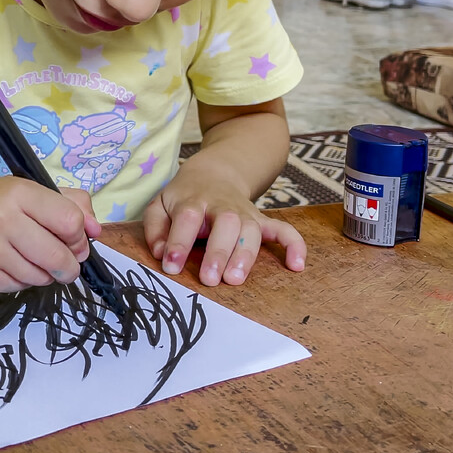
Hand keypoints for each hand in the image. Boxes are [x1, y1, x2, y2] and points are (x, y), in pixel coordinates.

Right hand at [0, 177, 100, 293]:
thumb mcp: (26, 189)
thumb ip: (68, 204)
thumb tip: (96, 230)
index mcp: (19, 193)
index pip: (70, 221)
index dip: (79, 235)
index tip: (74, 238)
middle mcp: (4, 222)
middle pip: (61, 257)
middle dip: (70, 264)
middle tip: (65, 260)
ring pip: (43, 278)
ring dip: (47, 273)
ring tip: (33, 257)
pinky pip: (21, 288)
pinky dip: (24, 280)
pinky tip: (11, 263)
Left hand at [143, 175, 305, 285]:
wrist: (214, 173)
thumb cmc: (184, 197)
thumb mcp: (161, 204)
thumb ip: (155, 228)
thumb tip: (160, 253)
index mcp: (193, 200)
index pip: (187, 217)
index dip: (178, 242)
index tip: (171, 267)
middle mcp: (222, 206)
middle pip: (226, 222)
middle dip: (218, 251)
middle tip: (209, 279)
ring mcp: (244, 213)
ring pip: (251, 229)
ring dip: (246, 254)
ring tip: (235, 279)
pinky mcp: (262, 221)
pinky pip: (284, 230)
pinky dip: (294, 245)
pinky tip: (296, 266)